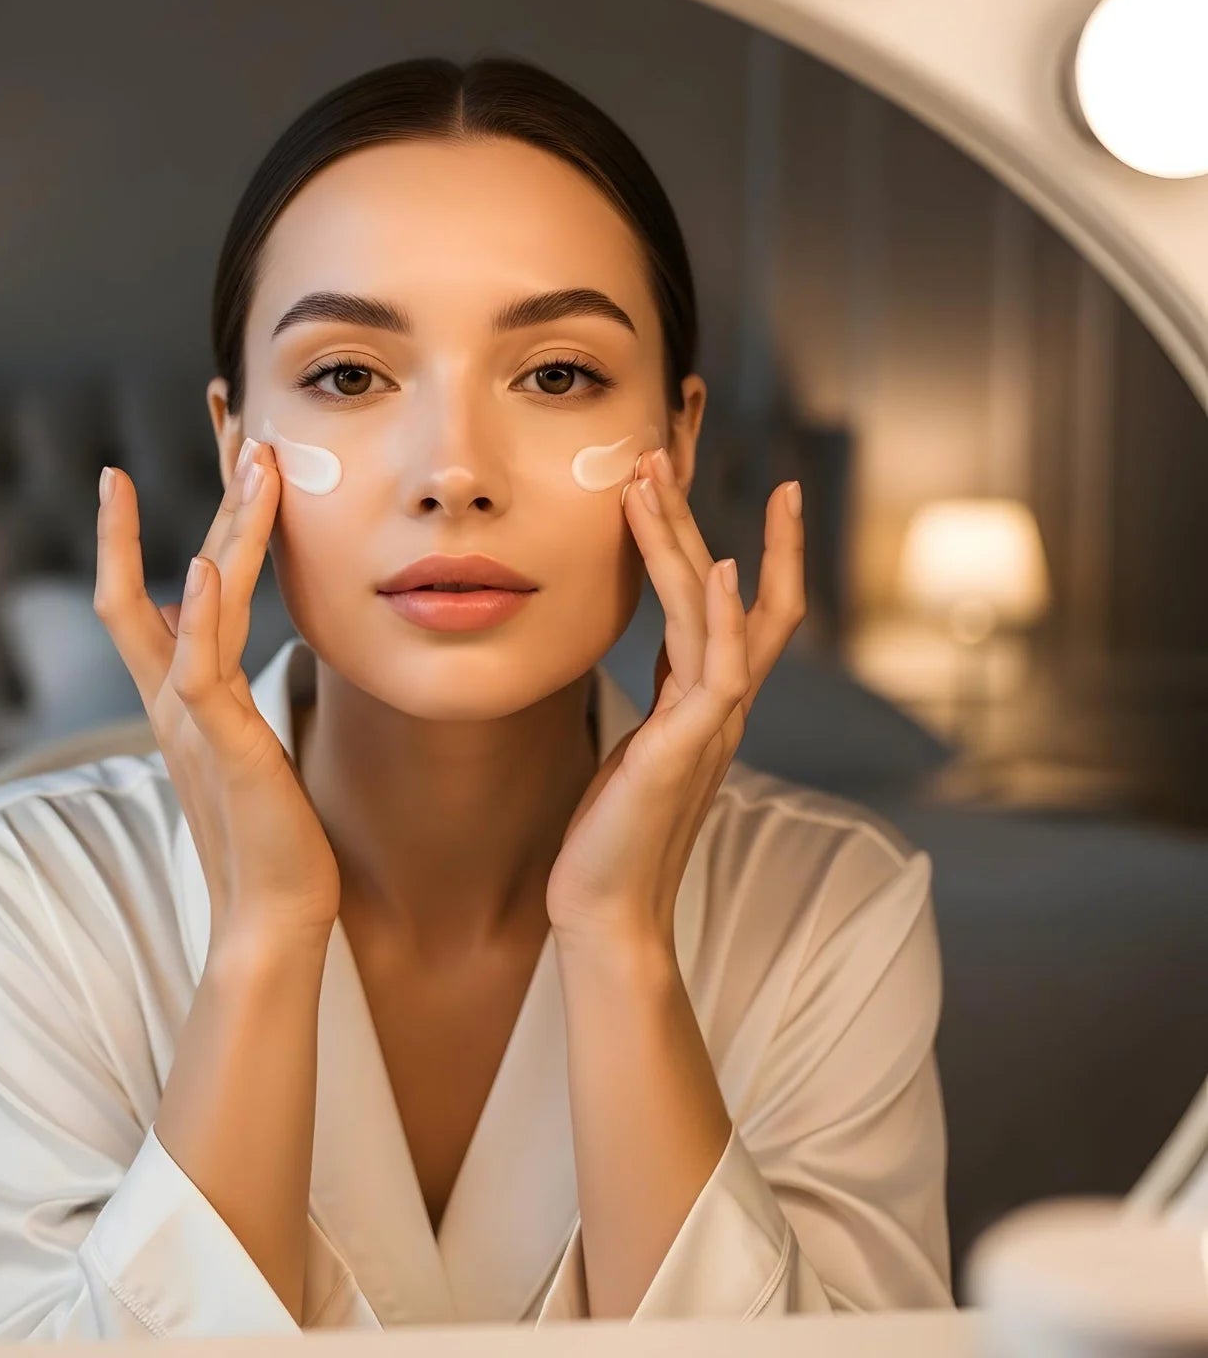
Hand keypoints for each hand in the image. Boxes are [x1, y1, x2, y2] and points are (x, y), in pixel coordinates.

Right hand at [94, 439, 341, 949]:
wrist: (273, 910)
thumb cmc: (270, 833)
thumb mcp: (248, 745)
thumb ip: (233, 694)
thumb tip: (237, 661)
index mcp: (184, 689)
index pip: (157, 584)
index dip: (165, 513)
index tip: (199, 456)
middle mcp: (177, 690)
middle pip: (180, 563)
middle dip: (210, 487)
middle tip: (232, 407)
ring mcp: (195, 714)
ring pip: (201, 600)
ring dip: (229, 526)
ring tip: (252, 459)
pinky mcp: (223, 744)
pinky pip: (200, 669)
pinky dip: (200, 616)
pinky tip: (207, 567)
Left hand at [545, 450, 804, 947]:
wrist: (606, 909)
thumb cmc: (616, 831)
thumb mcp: (643, 742)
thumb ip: (667, 692)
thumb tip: (668, 646)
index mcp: (710, 702)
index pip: (745, 609)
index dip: (751, 544)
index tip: (742, 488)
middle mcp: (722, 706)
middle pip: (737, 592)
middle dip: (705, 517)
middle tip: (672, 448)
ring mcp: (711, 725)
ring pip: (716, 613)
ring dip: (685, 539)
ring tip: (654, 476)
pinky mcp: (686, 749)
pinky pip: (717, 669)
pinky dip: (719, 614)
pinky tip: (717, 565)